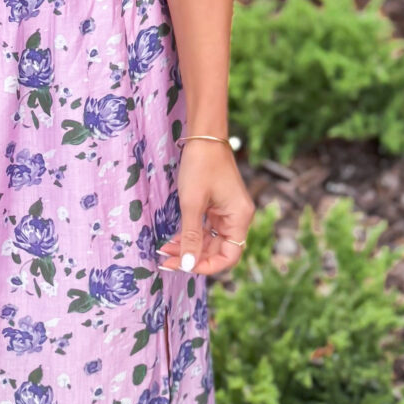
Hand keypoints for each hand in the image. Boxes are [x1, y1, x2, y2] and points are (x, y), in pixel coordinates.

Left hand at [160, 139, 252, 278]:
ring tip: (164, 251)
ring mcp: (227, 212)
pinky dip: (190, 235)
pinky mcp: (217, 207)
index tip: (183, 267)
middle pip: (218, 250)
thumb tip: (188, 265)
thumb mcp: (192, 204)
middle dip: (192, 257)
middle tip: (166, 260)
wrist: (204, 137)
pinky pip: (205, 229)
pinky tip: (172, 240)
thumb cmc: (200, 166)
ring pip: (209, 241)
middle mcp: (237, 218)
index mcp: (239, 218)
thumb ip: (191, 236)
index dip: (207, 266)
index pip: (229, 256)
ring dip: (188, 247)